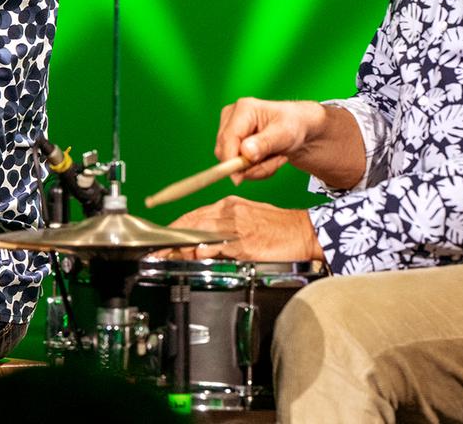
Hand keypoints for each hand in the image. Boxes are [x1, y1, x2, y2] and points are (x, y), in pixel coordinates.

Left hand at [167, 195, 322, 261]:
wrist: (304, 232)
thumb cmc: (279, 227)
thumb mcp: (247, 217)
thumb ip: (223, 227)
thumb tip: (201, 243)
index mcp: (229, 205)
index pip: (194, 215)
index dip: (174, 227)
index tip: (162, 238)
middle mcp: (230, 213)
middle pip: (192, 223)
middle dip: (171, 237)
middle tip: (158, 250)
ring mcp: (237, 228)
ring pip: (201, 234)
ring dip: (183, 247)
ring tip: (170, 256)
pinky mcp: (246, 244)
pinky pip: (220, 247)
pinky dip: (206, 251)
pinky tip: (197, 255)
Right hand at [215, 98, 324, 183]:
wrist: (299, 129)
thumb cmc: (294, 125)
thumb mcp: (285, 134)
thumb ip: (265, 143)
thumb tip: (245, 152)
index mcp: (243, 109)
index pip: (227, 139)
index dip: (230, 160)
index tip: (238, 179)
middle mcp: (231, 118)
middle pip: (226, 152)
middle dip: (251, 165)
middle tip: (277, 162)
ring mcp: (230, 130)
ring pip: (231, 162)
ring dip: (256, 168)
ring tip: (277, 158)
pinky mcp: (232, 143)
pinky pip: (236, 166)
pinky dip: (255, 169)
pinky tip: (269, 159)